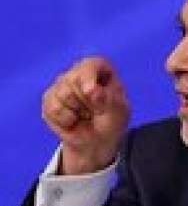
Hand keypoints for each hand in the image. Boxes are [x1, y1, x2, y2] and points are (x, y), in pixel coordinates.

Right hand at [41, 57, 129, 174]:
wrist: (96, 141)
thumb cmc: (111, 121)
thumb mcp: (119, 112)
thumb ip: (109, 100)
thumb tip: (91, 90)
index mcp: (101, 70)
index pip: (92, 64)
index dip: (89, 75)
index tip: (90, 91)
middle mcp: (78, 72)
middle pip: (74, 80)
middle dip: (87, 102)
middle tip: (96, 111)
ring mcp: (61, 85)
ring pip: (63, 95)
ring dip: (77, 112)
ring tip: (85, 115)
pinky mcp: (49, 100)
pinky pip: (53, 109)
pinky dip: (66, 120)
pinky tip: (73, 121)